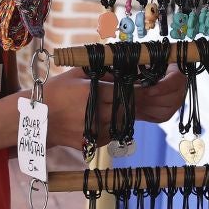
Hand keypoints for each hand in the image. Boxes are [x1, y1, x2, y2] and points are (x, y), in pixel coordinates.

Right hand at [41, 66, 186, 150]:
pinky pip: (119, 129)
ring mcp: (99, 132)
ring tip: (140, 94)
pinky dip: (122, 119)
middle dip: (157, 96)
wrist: (38, 121)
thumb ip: (108, 70)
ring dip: (139, 107)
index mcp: (95, 93)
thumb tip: (137, 65)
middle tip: (170, 84)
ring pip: (131, 119)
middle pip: (137, 107)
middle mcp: (99, 115)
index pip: (134, 92)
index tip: (169, 76)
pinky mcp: (98, 142)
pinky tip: (112, 110)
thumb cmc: (57, 91)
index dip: (155, 86)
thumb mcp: (81, 72)